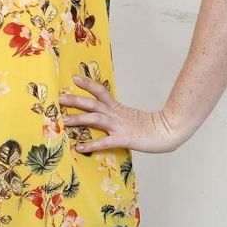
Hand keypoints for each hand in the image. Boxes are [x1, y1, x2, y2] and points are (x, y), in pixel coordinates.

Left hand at [60, 74, 184, 154]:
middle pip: (92, 104)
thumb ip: (118, 115)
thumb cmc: (151, 126)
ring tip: (63, 121)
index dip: (87, 84)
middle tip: (59, 98)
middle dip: (75, 100)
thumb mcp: (131, 117)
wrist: (167, 131)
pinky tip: (80, 147)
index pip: (100, 91)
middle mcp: (116, 114)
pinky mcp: (123, 139)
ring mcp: (119, 126)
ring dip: (78, 119)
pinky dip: (91, 144)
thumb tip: (106, 115)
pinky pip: (104, 142)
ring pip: (95, 119)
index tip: (74, 78)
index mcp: (118, 108)